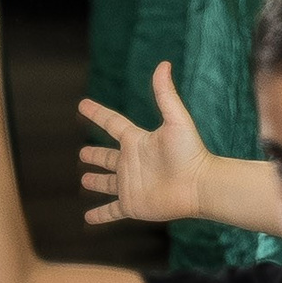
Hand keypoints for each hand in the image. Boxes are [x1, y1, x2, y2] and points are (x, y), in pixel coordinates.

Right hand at [79, 63, 210, 225]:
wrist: (199, 185)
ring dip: (96, 181)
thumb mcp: (176, 119)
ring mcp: (130, 185)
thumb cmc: (190, 152)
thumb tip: (164, 63)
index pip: (113, 123)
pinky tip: (88, 219)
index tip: (83, 105)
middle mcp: (132, 162)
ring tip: (84, 178)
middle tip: (82, 152)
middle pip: (108, 157)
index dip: (97, 114)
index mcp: (138, 141)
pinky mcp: (132, 205)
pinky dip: (99, 215)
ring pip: (107, 183)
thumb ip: (166, 94)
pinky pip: (111, 211)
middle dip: (95, 155)